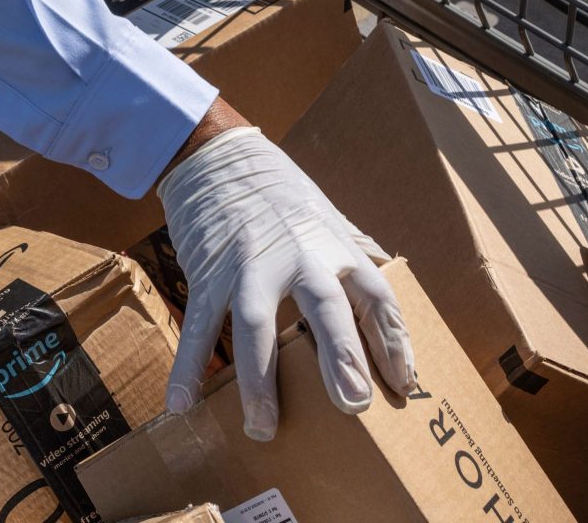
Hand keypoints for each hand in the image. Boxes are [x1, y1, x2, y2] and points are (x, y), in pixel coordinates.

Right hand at [157, 125, 415, 440]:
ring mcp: (250, 266)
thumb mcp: (327, 222)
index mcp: (335, 248)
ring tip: (263, 427)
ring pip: (256, 325)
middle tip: (353, 402)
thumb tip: (386, 299)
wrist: (221, 160)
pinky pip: (199, 325)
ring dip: (259, 380)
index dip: (394, 340)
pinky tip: (183, 403)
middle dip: (340, 355)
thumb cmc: (282, 200)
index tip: (404, 383)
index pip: (376, 296)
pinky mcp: (209, 273)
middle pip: (324, 307)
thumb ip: (351, 261)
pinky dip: (188, 366)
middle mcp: (298, 257)